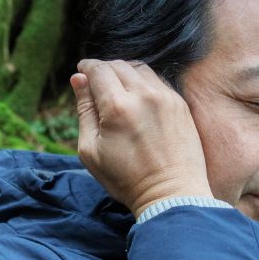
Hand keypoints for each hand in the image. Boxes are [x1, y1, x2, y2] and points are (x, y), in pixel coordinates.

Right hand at [70, 59, 212, 216]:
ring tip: (117, 87)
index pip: (98, 70)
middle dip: (103, 69)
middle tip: (96, 81)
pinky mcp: (180, 104)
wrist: (171, 194)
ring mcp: (165, 98)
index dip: (86, 67)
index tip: (81, 70)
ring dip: (124, 72)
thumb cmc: (126, 179)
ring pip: (140, 68)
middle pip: (118, 65)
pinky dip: (143, 81)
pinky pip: (157, 80)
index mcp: (117, 107)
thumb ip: (84, 110)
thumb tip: (78, 79)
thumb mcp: (91, 150)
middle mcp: (143, 95)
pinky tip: (137, 97)